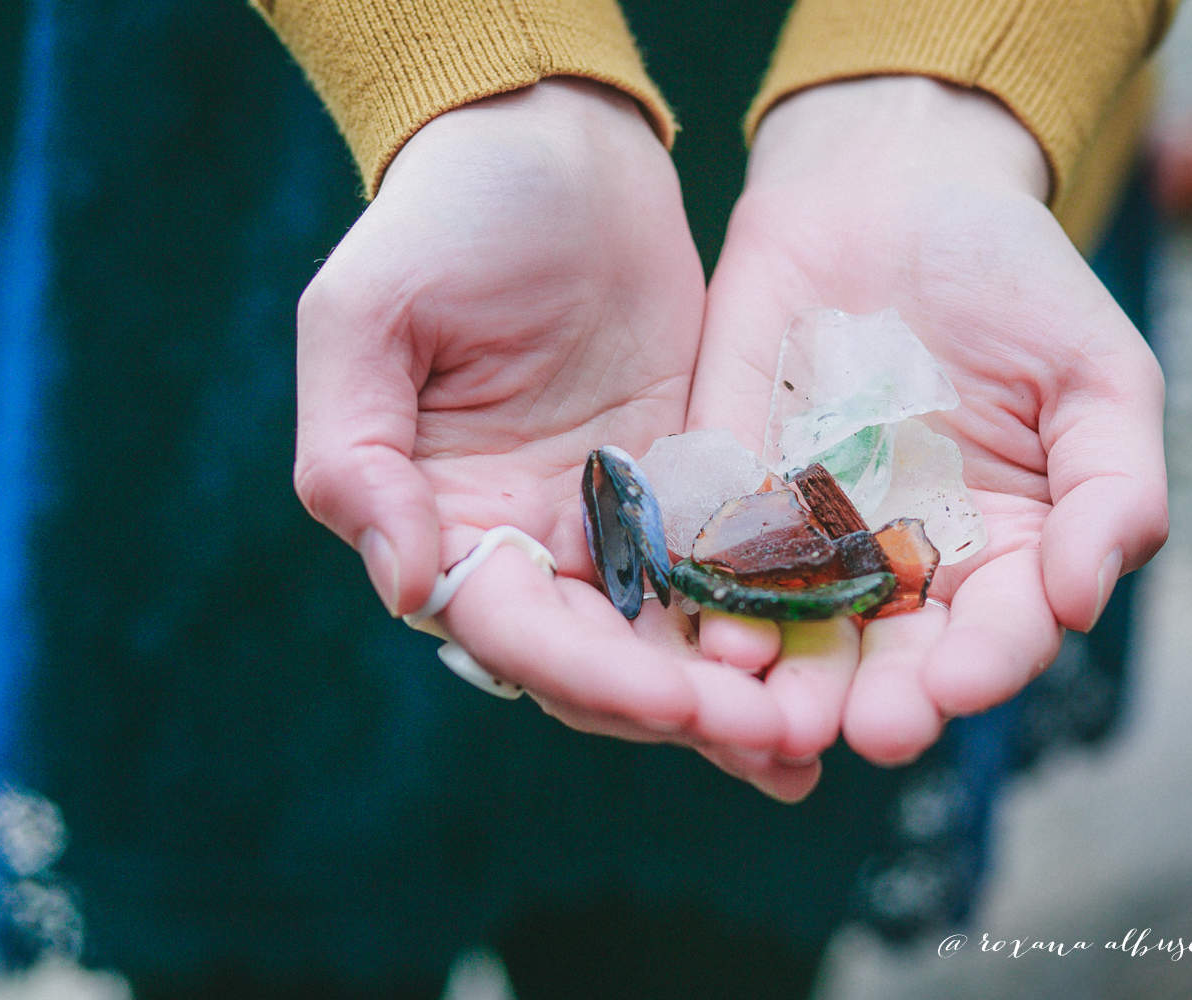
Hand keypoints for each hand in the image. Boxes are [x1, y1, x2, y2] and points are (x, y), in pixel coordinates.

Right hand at [292, 79, 809, 798]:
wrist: (554, 148)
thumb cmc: (444, 218)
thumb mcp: (365, 318)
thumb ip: (357, 457)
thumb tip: (409, 585)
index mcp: (450, 523)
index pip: (519, 631)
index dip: (596, 676)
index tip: (682, 705)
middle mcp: (533, 544)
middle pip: (607, 661)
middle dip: (686, 708)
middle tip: (781, 741)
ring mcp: (617, 521)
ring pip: (675, 639)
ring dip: (737, 694)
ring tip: (815, 742)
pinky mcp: (690, 486)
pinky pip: (729, 571)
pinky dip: (771, 620)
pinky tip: (834, 660)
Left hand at [691, 77, 1168, 766]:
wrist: (890, 189)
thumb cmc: (1011, 280)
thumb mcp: (1096, 373)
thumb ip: (1112, 487)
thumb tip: (1084, 599)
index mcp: (1003, 552)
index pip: (998, 633)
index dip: (985, 666)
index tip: (961, 685)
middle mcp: (904, 566)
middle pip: (894, 660)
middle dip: (881, 701)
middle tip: (868, 729)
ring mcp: (812, 538)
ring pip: (800, 633)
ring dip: (788, 683)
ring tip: (774, 720)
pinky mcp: (732, 496)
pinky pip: (719, 560)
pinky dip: (714, 601)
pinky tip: (711, 633)